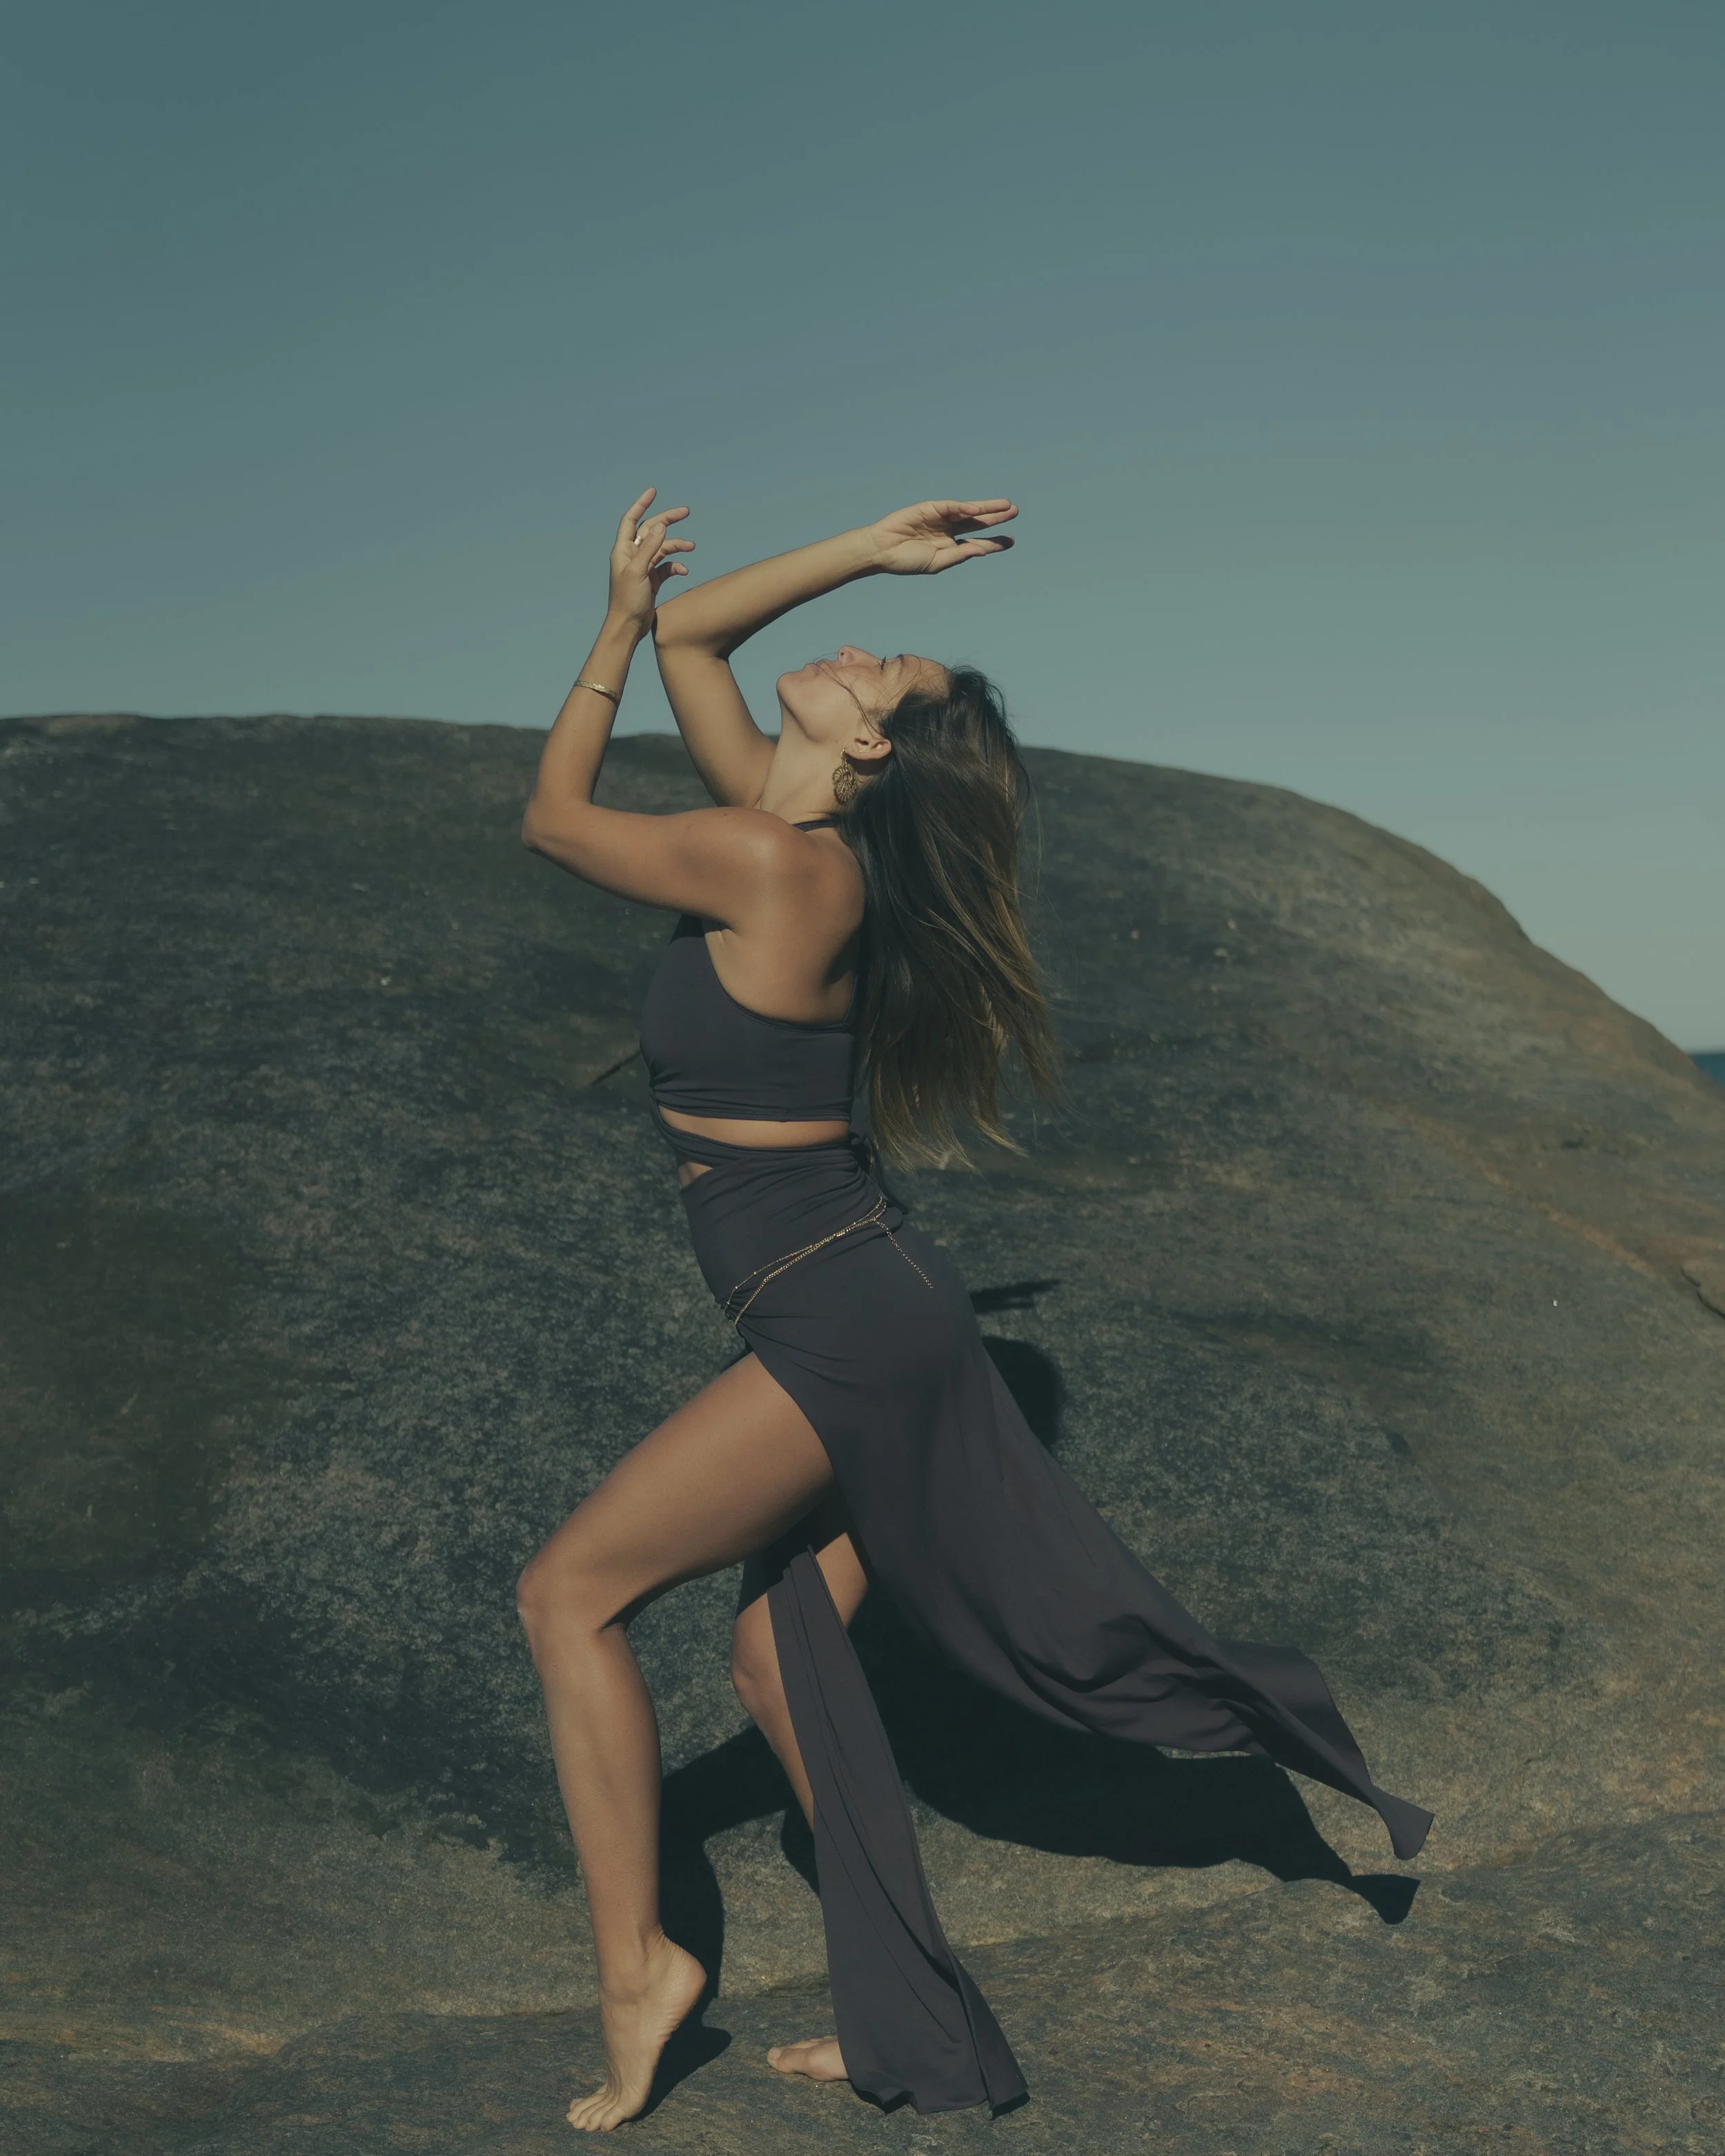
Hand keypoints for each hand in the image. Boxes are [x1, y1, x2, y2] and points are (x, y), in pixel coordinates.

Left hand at [608, 488, 694, 633]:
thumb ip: (649, 548)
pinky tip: (684, 571)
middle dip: (667, 520)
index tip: (654, 492)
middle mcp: (632, 556)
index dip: (641, 504)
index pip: (632, 520)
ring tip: (692, 547)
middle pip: (651, 530)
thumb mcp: (638, 571)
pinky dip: (676, 566)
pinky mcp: (651, 581)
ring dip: (676, 546)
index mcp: (623, 550)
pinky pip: (666, 567)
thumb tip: (661, 525)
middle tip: (685, 512)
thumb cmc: (627, 600)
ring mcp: (643, 568)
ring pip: (662, 548)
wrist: (628, 627)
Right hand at [864, 498, 1017, 575]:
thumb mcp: (937, 563)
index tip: (1011, 541)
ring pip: (968, 512)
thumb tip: (981, 550)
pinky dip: (963, 508)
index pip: (977, 543)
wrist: (881, 551)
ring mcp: (940, 518)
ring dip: (986, 508)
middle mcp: (948, 531)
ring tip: (1005, 506)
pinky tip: (976, 509)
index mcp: (950, 547)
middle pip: (977, 523)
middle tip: (1014, 512)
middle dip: (996, 518)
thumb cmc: (906, 561)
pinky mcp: (930, 508)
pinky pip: (950, 507)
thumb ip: (959, 555)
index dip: (994, 542)